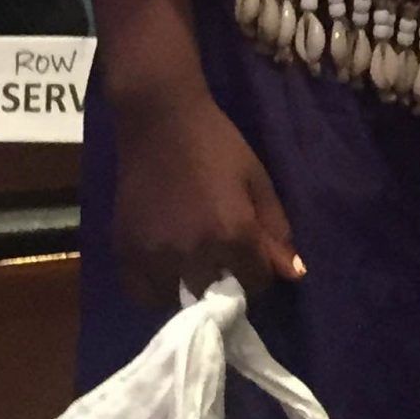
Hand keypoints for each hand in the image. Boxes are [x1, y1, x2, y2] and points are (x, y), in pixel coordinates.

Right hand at [111, 89, 301, 310]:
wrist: (160, 118)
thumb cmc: (215, 143)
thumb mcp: (256, 179)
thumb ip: (275, 229)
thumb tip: (294, 274)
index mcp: (233, 234)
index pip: (256, 282)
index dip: (259, 271)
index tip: (252, 257)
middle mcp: (195, 254)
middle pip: (218, 296)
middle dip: (226, 281)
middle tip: (221, 258)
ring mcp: (156, 256)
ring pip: (179, 299)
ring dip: (190, 287)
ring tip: (192, 263)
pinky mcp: (126, 252)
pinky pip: (142, 294)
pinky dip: (154, 290)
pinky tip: (163, 270)